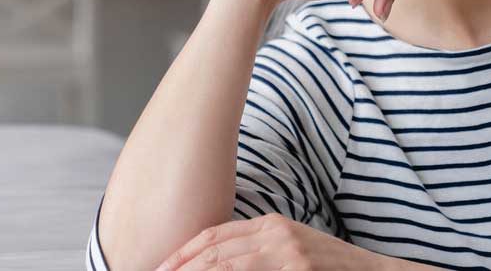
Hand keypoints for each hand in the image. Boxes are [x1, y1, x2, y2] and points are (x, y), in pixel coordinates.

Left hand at [152, 212, 388, 270]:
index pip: (214, 234)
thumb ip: (258, 251)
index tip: (159, 268)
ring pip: (227, 267)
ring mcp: (289, 254)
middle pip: (214, 252)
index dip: (182, 253)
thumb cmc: (331, 269)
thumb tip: (215, 263)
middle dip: (180, 269)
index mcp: (272, 223)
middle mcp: (277, 234)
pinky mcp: (299, 269)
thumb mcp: (292, 249)